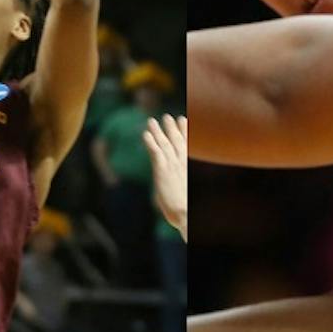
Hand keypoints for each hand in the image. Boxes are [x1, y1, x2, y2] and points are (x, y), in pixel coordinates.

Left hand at [144, 114, 186, 236]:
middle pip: (175, 141)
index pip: (185, 146)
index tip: (183, 120)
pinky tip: (145, 135)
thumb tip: (184, 189)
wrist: (186, 214)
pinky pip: (155, 153)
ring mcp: (171, 166)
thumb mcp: (185, 194)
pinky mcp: (162, 171)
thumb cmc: (187, 210)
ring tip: (152, 121)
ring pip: (164, 144)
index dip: (183, 132)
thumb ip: (183, 186)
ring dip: (158, 132)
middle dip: (171, 128)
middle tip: (167, 117)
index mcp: (186, 168)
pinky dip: (150, 142)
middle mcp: (180, 163)